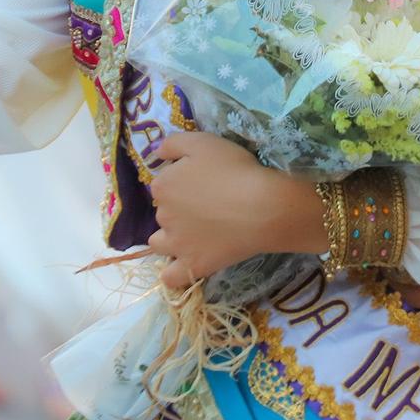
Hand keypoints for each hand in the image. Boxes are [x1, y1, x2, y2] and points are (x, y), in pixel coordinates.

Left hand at [147, 133, 324, 289]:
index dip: (182, 181)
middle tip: (208, 204)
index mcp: (163, 186)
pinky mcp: (193, 266)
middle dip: (179, 208)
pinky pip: (171, 277)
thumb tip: (157, 154)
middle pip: (164, 211)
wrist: (262, 206)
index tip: (204, 181)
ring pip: (160, 243)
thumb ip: (173, 143)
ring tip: (194, 234)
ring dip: (170, 238)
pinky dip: (173, 273)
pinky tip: (183, 265)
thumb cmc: (235, 169)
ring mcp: (176, 245)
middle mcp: (162, 216)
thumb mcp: (203, 142)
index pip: (164, 183)